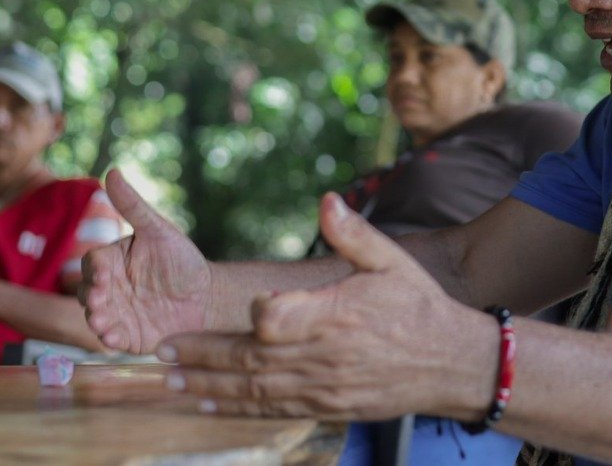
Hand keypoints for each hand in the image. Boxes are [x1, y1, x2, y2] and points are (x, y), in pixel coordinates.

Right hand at [81, 168, 210, 353]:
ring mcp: (116, 314)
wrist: (207, 297)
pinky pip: (113, 340)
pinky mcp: (127, 337)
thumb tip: (112, 171)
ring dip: (96, 319)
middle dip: (91, 296)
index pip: (94, 263)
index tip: (104, 274)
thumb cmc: (181, 260)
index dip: (96, 269)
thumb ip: (134, 206)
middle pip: (88, 292)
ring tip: (101, 322)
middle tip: (98, 299)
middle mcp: (108, 289)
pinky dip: (110, 340)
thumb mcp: (159, 230)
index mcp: (112, 262)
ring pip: (96, 317)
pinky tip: (114, 339)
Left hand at [160, 193, 489, 421]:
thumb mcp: (392, 260)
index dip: (257, 313)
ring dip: (208, 386)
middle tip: (162, 349)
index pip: (277, 320)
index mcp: (336, 316)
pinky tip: (206, 404)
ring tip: (169, 380)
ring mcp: (321, 388)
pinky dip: (234, 409)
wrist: (449, 362)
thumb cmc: (418, 306)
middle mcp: (322, 357)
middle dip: (202, 356)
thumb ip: (353, 233)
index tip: (252, 304)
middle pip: (250, 360)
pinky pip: (270, 410)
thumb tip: (326, 200)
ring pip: (253, 391)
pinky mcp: (323, 407)